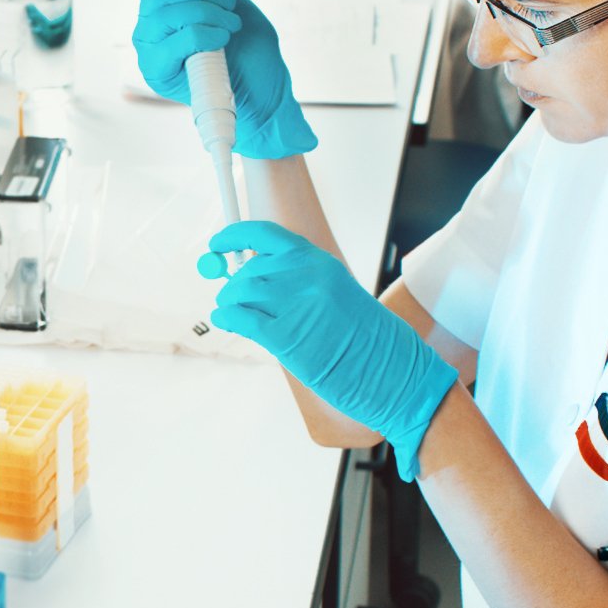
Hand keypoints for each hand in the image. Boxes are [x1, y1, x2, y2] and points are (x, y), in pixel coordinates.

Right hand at [134, 0, 317, 159]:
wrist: (265, 94)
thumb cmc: (248, 51)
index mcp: (160, 7)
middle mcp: (148, 27)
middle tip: (229, 5)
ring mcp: (149, 49)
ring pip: (167, 11)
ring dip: (210, 11)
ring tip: (230, 25)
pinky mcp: (157, 72)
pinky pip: (177, 38)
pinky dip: (207, 32)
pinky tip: (223, 40)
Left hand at [198, 221, 455, 475]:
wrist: (390, 371)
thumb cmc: (363, 340)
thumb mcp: (333, 295)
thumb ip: (295, 283)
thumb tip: (247, 278)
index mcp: (319, 262)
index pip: (265, 236)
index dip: (235, 236)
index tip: (217, 243)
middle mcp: (306, 276)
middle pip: (248, 269)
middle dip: (233, 284)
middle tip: (230, 298)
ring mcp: (296, 304)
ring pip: (239, 292)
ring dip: (229, 302)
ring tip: (231, 314)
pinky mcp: (286, 336)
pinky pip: (239, 318)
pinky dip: (226, 318)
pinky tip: (225, 321)